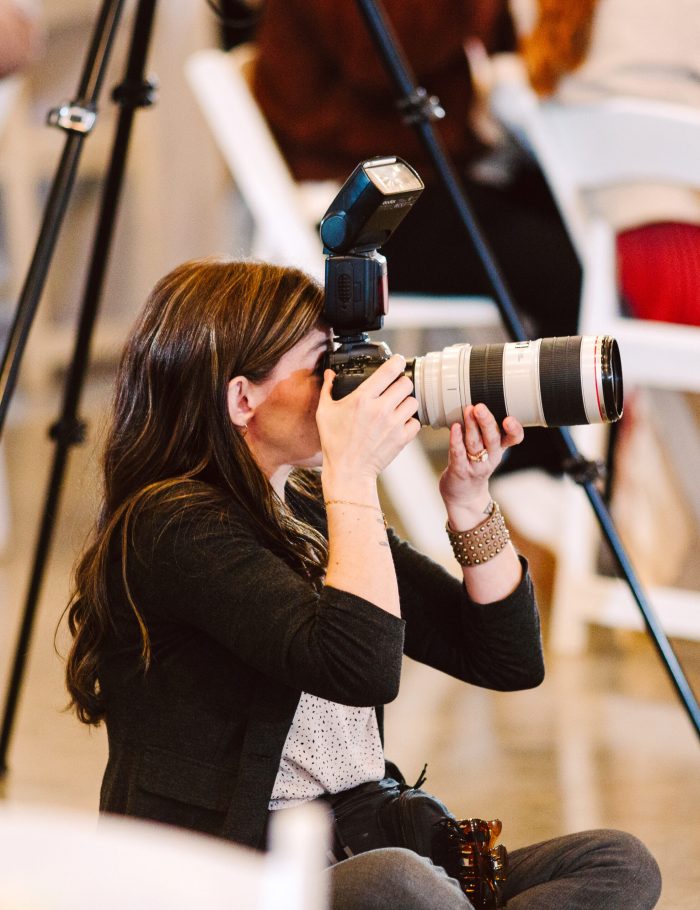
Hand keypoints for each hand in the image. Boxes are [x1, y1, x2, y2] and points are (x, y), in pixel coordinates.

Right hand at [316, 354, 420, 483]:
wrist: (348, 471)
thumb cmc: (334, 442)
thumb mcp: (324, 413)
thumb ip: (327, 389)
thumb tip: (329, 374)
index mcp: (363, 398)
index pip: (390, 370)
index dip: (396, 362)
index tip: (396, 362)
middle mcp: (381, 409)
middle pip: (406, 383)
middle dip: (401, 383)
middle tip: (395, 388)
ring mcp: (394, 424)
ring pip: (413, 401)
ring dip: (406, 402)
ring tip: (397, 407)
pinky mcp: (402, 438)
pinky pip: (416, 422)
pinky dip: (410, 422)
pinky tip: (399, 423)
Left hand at [439, 404, 523, 527]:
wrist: (464, 496)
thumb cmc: (474, 465)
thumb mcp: (487, 449)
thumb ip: (486, 429)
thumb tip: (479, 402)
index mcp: (499, 449)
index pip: (513, 439)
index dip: (514, 430)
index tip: (509, 419)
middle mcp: (491, 457)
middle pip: (492, 439)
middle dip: (487, 422)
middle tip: (480, 407)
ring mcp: (475, 465)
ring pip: (475, 444)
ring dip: (471, 426)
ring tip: (468, 411)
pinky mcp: (460, 470)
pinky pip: (458, 454)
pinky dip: (456, 440)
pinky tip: (455, 427)